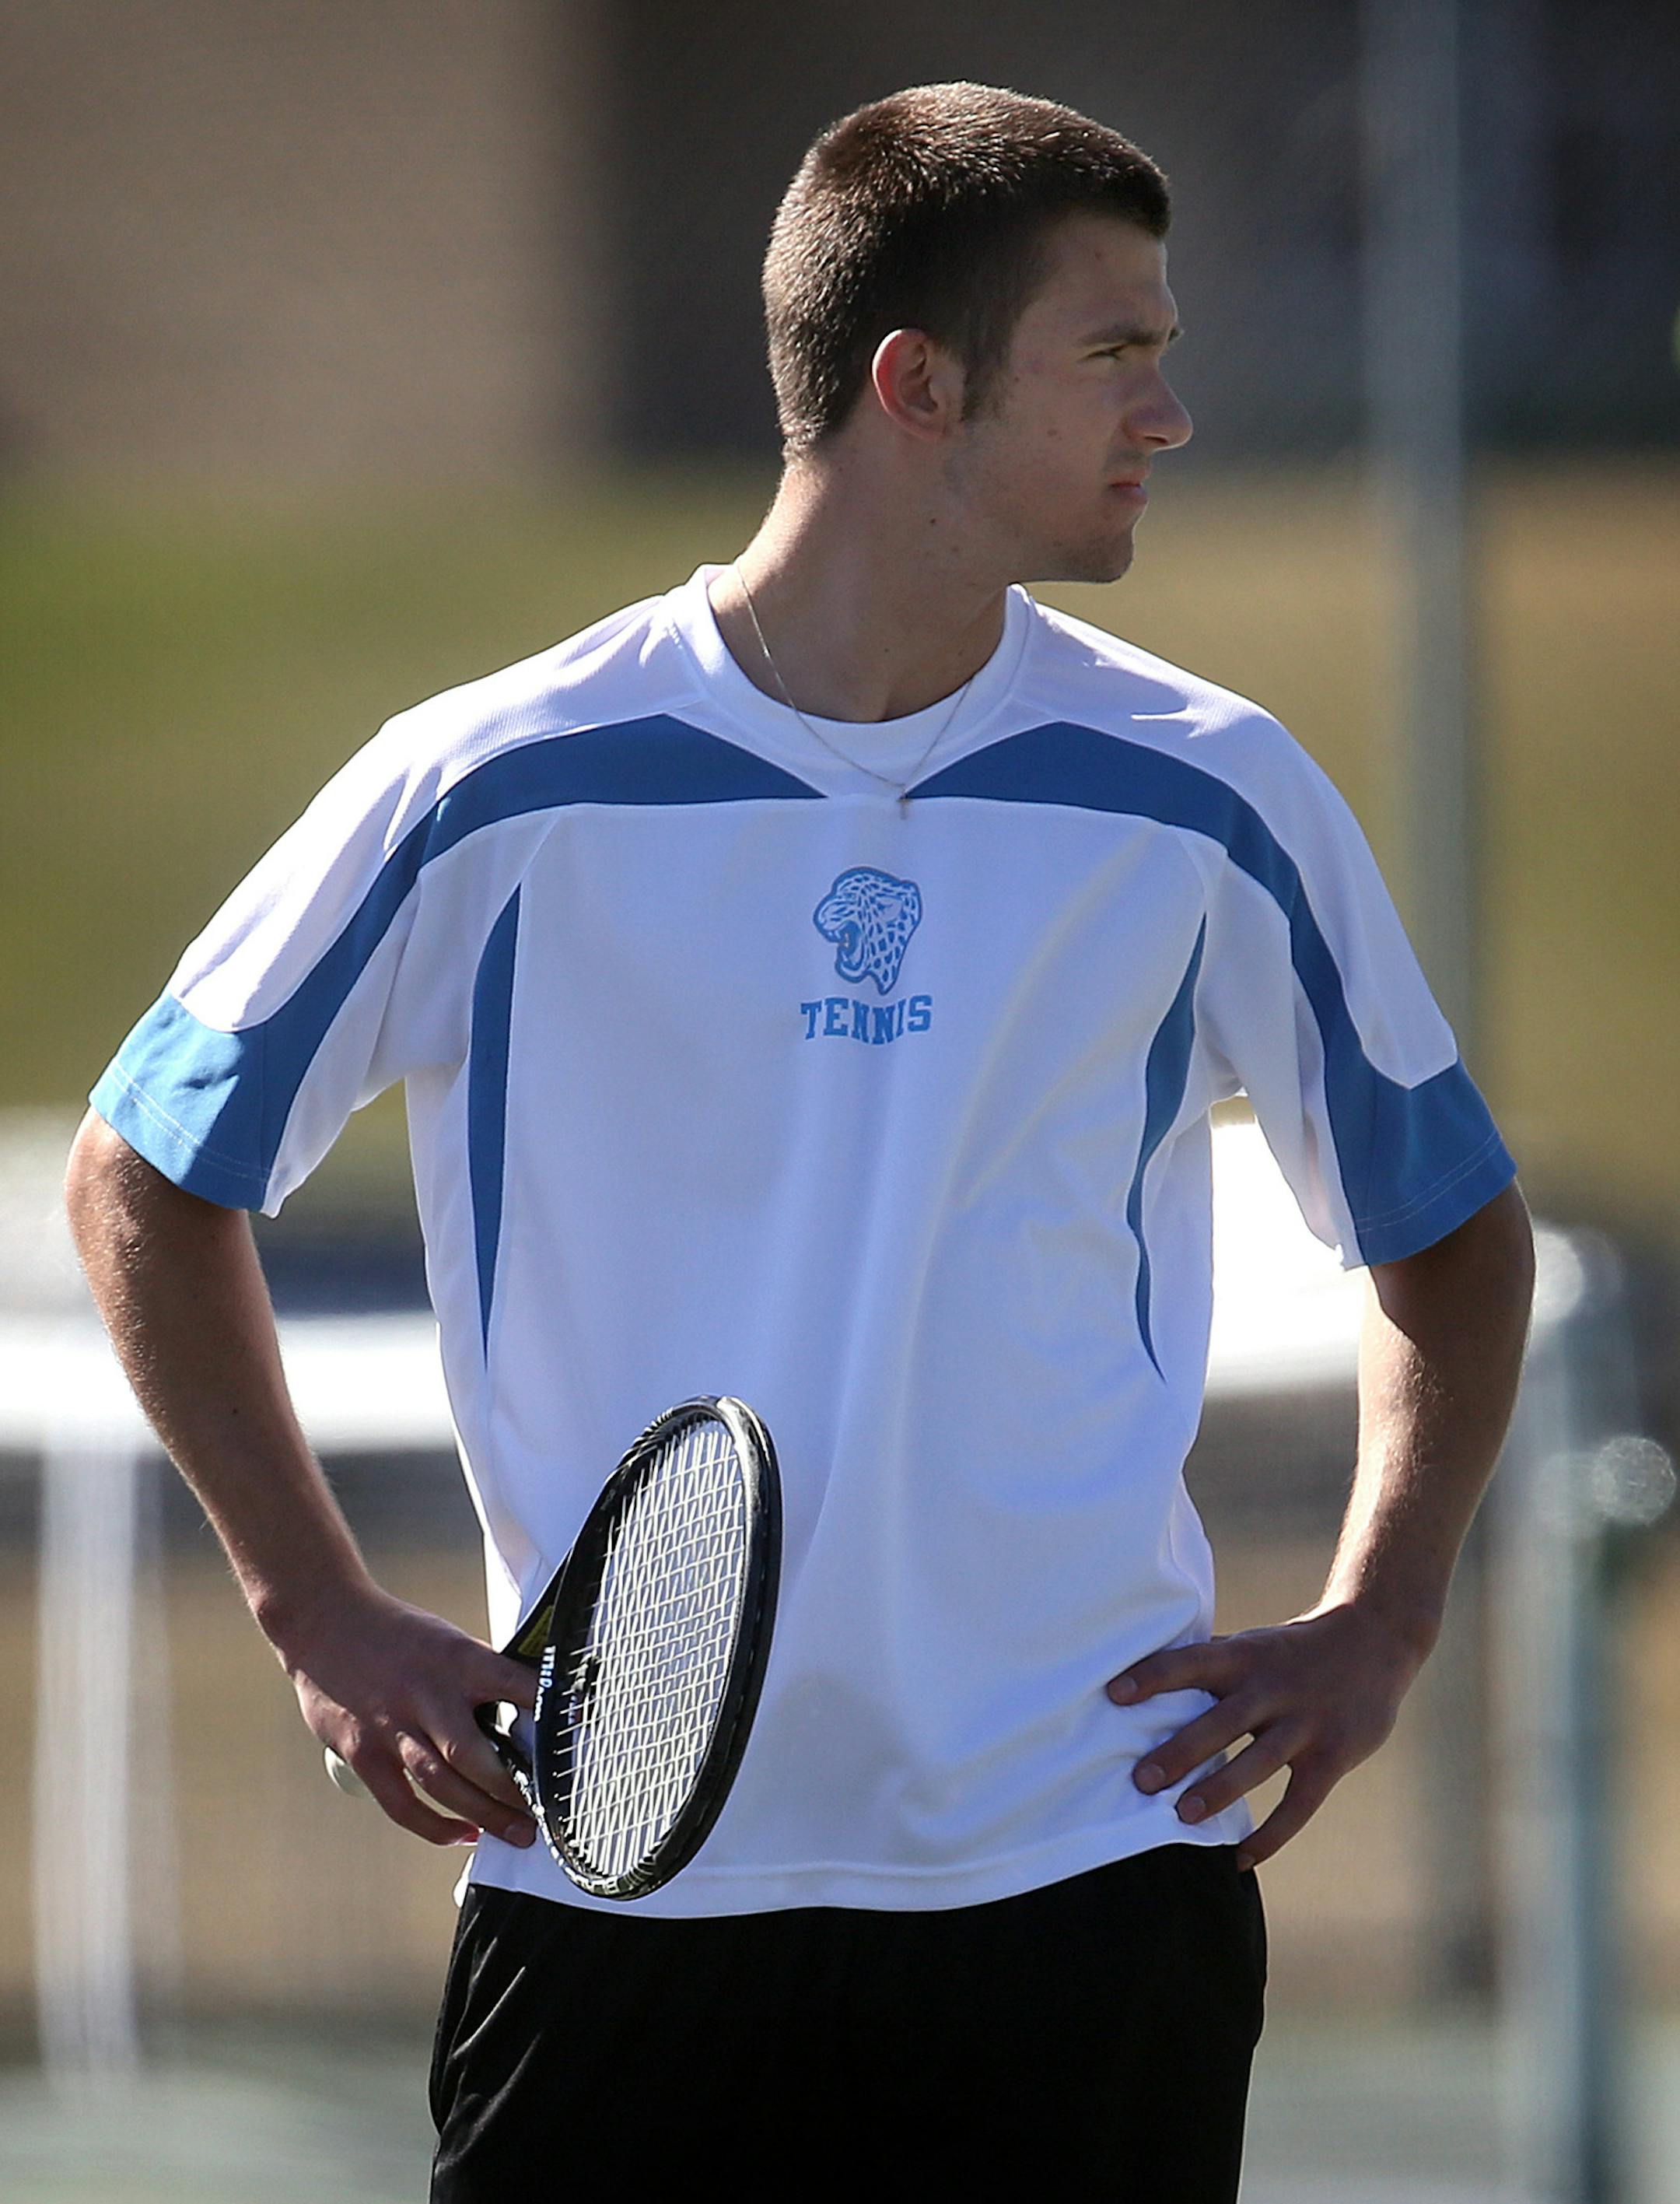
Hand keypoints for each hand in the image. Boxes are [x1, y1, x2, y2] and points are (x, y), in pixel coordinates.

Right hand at [275, 1581, 539, 1847]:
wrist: (326, 1622)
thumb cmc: (398, 1635)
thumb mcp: (450, 1642)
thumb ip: (481, 1677)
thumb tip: (527, 1710)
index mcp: (460, 1660)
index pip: (517, 1686)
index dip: (550, 1711)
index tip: (578, 1732)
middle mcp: (428, 1695)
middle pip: (476, 1756)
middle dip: (513, 1791)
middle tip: (543, 1813)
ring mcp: (392, 1727)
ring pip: (443, 1785)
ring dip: (484, 1816)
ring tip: (516, 1834)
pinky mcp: (363, 1751)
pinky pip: (403, 1803)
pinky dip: (435, 1826)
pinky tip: (462, 1835)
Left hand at [1105, 1603, 1427, 1868]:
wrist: (1374, 1639)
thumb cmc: (1291, 1650)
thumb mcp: (1252, 1646)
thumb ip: (1209, 1668)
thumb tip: (1139, 1688)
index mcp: (1244, 1656)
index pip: (1191, 1661)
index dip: (1153, 1676)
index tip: (1114, 1694)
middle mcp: (1272, 1687)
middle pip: (1221, 1721)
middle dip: (1180, 1751)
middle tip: (1141, 1780)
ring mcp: (1305, 1722)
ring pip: (1257, 1762)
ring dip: (1220, 1791)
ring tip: (1182, 1817)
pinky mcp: (1332, 1756)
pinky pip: (1299, 1803)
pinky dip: (1272, 1834)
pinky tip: (1242, 1857)